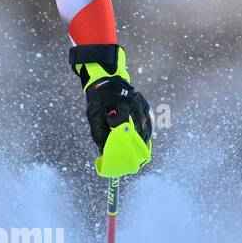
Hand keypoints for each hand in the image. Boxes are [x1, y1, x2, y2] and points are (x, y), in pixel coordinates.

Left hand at [70, 44, 152, 175]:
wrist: (106, 79)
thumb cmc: (97, 99)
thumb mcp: (93, 113)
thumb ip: (98, 132)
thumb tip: (103, 152)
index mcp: (119, 103)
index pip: (123, 125)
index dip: (122, 140)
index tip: (121, 154)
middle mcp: (134, 103)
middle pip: (139, 129)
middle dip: (137, 147)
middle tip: (137, 162)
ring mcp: (141, 104)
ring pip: (146, 127)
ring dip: (144, 142)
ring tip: (142, 157)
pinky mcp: (145, 105)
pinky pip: (148, 123)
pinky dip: (146, 134)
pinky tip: (144, 145)